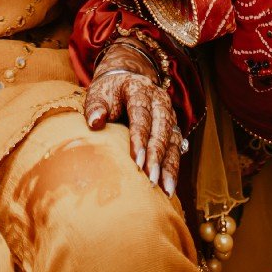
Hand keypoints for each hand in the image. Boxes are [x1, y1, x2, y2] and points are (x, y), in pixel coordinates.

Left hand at [84, 43, 183, 193]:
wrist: (126, 80)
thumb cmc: (109, 92)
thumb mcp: (98, 92)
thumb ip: (95, 106)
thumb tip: (95, 122)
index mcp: (140, 89)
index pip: (142, 114)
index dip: (140, 137)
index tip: (136, 161)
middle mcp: (159, 101)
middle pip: (161, 129)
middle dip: (157, 156)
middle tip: (151, 179)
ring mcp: (169, 115)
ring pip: (173, 141)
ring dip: (169, 166)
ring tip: (165, 190)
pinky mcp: (173, 129)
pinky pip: (176, 150)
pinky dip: (173, 169)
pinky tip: (168, 188)